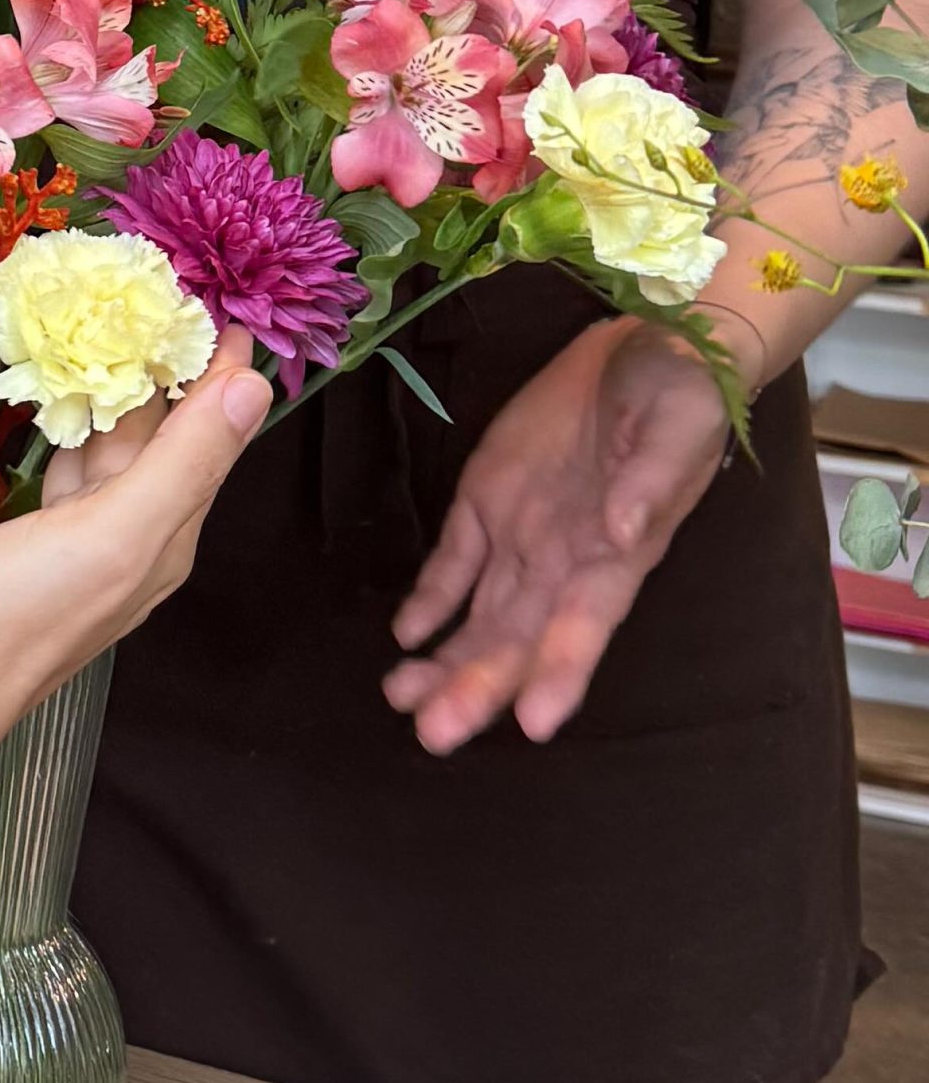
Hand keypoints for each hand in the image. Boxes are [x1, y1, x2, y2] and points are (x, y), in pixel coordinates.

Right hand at [0, 328, 269, 737]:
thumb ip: (185, 462)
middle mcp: (131, 541)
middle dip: (166, 360)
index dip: (220, 362)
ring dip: (115, 384)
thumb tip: (254, 389)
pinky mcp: (23, 545)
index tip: (218, 287)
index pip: (213, 431)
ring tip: (105, 315)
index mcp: (165, 537)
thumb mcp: (112, 532)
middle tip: (152, 280)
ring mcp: (74, 545)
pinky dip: (67, 422)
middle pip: (166, 435)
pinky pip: (63, 467)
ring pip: (113, 448)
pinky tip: (53, 396)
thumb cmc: (10, 617)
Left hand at [384, 316, 731, 752]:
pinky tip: (405, 640)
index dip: (561, 672)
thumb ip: (650, 479)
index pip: (586, 625)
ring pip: (480, 615)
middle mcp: (567, 559)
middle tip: (434, 736)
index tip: (533, 725)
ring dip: (445, 661)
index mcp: (619, 551)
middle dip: (479, 688)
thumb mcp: (677, 424)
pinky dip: (429, 601)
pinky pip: (454, 563)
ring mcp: (524, 534)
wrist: (647, 347)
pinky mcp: (488, 500)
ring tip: (403, 702)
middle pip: (520, 638)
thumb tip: (624, 528)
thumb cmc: (679, 392)